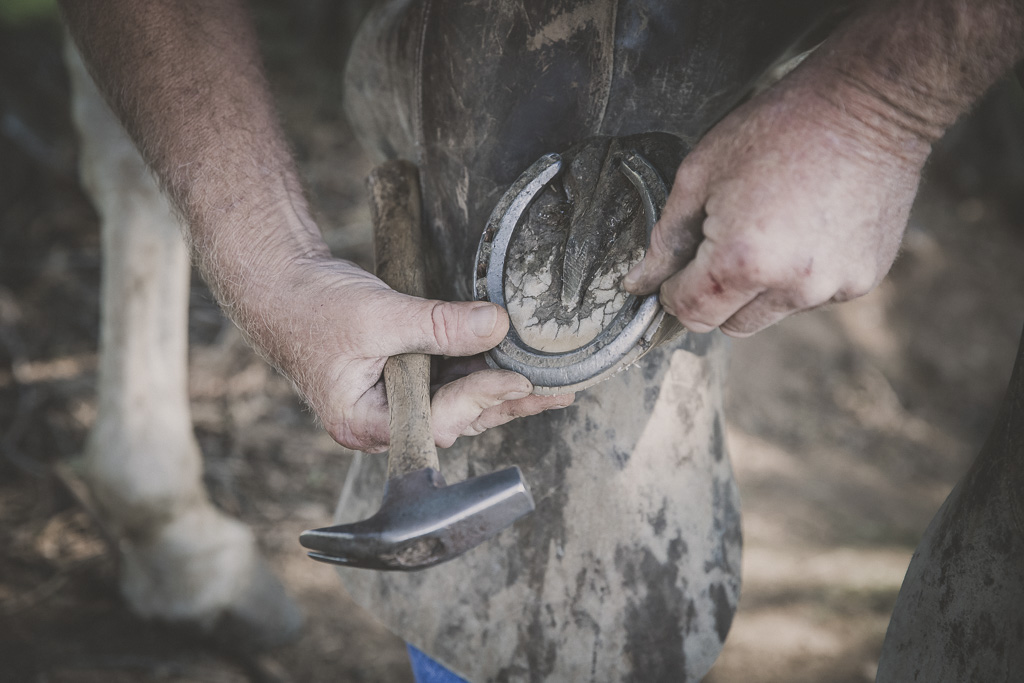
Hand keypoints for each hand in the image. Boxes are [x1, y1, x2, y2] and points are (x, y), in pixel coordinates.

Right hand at [248, 256, 572, 451]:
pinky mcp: (404, 382)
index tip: (516, 379)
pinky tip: (513, 367)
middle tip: (554, 391)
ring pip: (457, 406)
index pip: (433, 424)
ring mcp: (393, 404)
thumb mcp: (379, 314)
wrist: (282, 285)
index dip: (478, 402)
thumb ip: (438, 324)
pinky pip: (448, 385)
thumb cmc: (312, 306)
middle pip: (454, 422)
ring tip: (551, 388)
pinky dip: (480, 374)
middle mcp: (381, 423)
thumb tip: (498, 326)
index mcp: (362, 421)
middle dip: (503, 404)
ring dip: (500, 393)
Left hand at [624, 66, 930, 336]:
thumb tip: (638, 284)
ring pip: (770, 314)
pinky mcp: (861, 281)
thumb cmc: (777, 129)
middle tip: (719, 244)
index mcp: (742, 262)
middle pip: (729, 325)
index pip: (690, 312)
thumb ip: (666, 238)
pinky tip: (805, 228)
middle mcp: (790, 287)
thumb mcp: (701, 174)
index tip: (676, 269)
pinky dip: (798, 277)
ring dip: (757, 289)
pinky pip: (810, 297)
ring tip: (768, 229)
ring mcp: (830, 288)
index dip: (674, 292)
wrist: (869, 105)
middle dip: (712, 295)